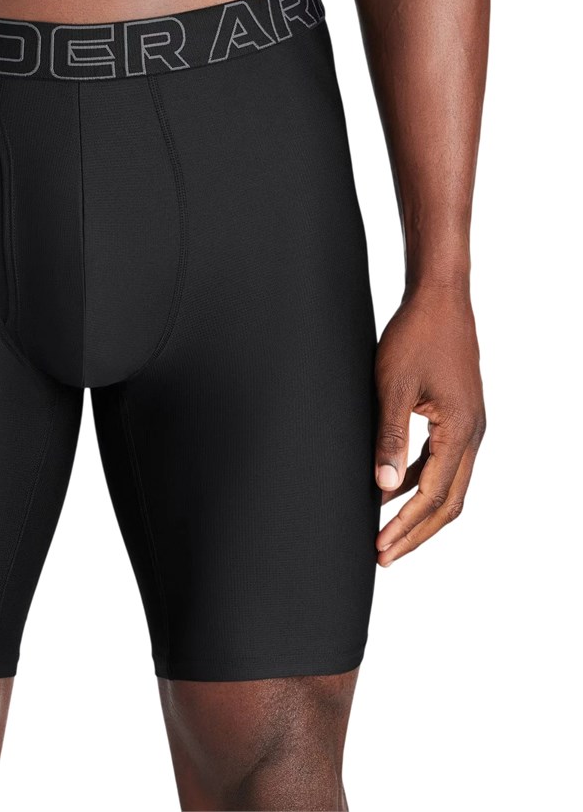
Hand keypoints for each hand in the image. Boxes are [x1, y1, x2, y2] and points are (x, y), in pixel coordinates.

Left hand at [373, 283, 485, 565]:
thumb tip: (385, 489)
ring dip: (418, 511)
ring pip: (448, 485)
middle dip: (416, 533)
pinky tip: (392, 489)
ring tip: (385, 532)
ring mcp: (468, 426)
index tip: (380, 548)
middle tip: (383, 556)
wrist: (439, 299)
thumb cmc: (415, 336)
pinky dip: (419, 483)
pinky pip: (442, 462)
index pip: (435, 496)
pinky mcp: (458, 416)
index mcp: (461, 431)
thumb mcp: (393, 387)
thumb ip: (390, 438)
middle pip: (449, 502)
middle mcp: (473, 434)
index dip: (406, 526)